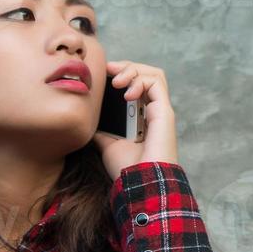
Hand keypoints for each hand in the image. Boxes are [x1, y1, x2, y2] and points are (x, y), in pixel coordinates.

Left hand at [90, 59, 177, 180]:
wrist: (139, 184)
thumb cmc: (127, 170)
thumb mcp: (107, 145)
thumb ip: (102, 131)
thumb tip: (89, 121)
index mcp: (142, 118)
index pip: (137, 85)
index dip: (122, 75)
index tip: (103, 74)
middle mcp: (153, 111)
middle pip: (146, 75)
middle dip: (127, 67)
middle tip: (108, 69)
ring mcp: (160, 110)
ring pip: (154, 74)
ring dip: (133, 70)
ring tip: (117, 80)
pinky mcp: (164, 111)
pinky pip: (156, 82)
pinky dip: (140, 80)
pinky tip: (126, 92)